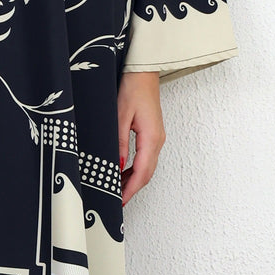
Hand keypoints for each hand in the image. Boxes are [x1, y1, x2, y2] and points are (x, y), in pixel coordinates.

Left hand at [118, 70, 165, 205]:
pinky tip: (124, 171)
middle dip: (132, 189)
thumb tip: (117, 167)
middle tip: (116, 200)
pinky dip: (136, 169)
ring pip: (147, 167)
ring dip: (134, 180)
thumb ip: (119, 144)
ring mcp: (157, 137)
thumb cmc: (133, 88)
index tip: (120, 202)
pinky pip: (146, 158)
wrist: (143, 71)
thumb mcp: (120, 117)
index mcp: (152, 138)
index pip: (142, 173)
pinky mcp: (153, 133)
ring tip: (117, 189)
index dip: (130, 190)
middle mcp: (158, 140)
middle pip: (146, 174)